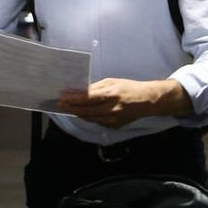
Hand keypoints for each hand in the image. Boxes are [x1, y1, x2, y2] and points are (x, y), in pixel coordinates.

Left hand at [58, 78, 186, 128]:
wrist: (147, 101)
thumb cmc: (129, 87)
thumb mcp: (112, 82)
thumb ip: (96, 87)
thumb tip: (80, 91)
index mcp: (110, 95)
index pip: (87, 98)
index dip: (73, 99)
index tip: (62, 98)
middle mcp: (111, 109)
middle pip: (86, 111)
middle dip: (71, 108)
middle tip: (60, 105)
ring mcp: (113, 119)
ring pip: (90, 118)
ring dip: (78, 113)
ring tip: (69, 109)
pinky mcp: (115, 126)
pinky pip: (98, 122)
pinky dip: (89, 117)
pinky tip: (83, 113)